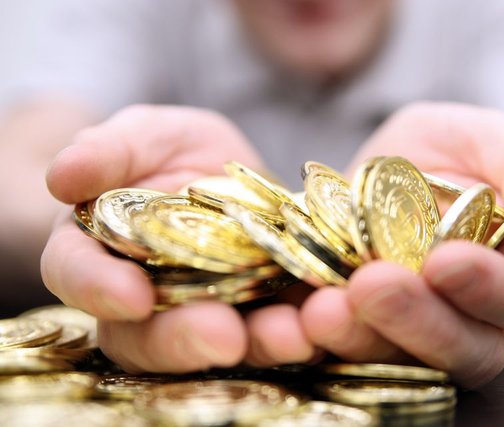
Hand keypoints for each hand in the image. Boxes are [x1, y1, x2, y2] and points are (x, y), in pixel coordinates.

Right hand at [42, 105, 317, 371]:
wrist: (239, 174)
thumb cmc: (178, 151)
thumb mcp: (147, 136)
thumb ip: (108, 151)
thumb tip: (64, 176)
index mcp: (101, 251)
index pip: (79, 274)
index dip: (96, 288)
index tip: (129, 295)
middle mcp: (146, 298)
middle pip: (147, 336)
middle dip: (182, 338)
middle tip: (221, 334)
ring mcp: (203, 314)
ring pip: (214, 346)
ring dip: (250, 345)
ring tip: (286, 333)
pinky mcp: (257, 318)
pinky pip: (272, 335)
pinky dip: (295, 332)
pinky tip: (318, 320)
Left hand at [300, 103, 503, 387]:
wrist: (388, 171)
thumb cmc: (449, 152)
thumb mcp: (481, 136)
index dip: (490, 287)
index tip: (445, 261)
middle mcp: (469, 316)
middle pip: (463, 348)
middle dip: (418, 322)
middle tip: (372, 285)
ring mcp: (413, 332)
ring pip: (403, 361)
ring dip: (362, 337)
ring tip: (324, 307)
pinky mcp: (361, 332)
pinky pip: (346, 350)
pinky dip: (321, 338)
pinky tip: (297, 315)